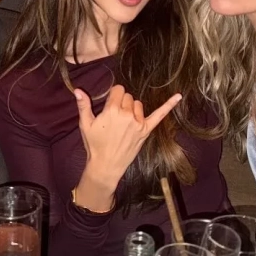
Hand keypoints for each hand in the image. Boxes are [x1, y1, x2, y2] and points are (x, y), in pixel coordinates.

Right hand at [73, 84, 180, 202]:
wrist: (106, 165)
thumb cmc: (94, 144)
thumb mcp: (85, 124)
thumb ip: (83, 105)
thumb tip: (77, 90)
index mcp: (112, 110)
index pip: (118, 90)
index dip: (113, 96)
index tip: (109, 104)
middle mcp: (127, 115)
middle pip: (128, 96)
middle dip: (121, 102)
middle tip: (114, 117)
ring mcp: (138, 123)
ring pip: (138, 104)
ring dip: (132, 108)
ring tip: (124, 122)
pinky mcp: (146, 130)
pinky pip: (160, 115)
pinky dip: (169, 105)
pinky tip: (179, 96)